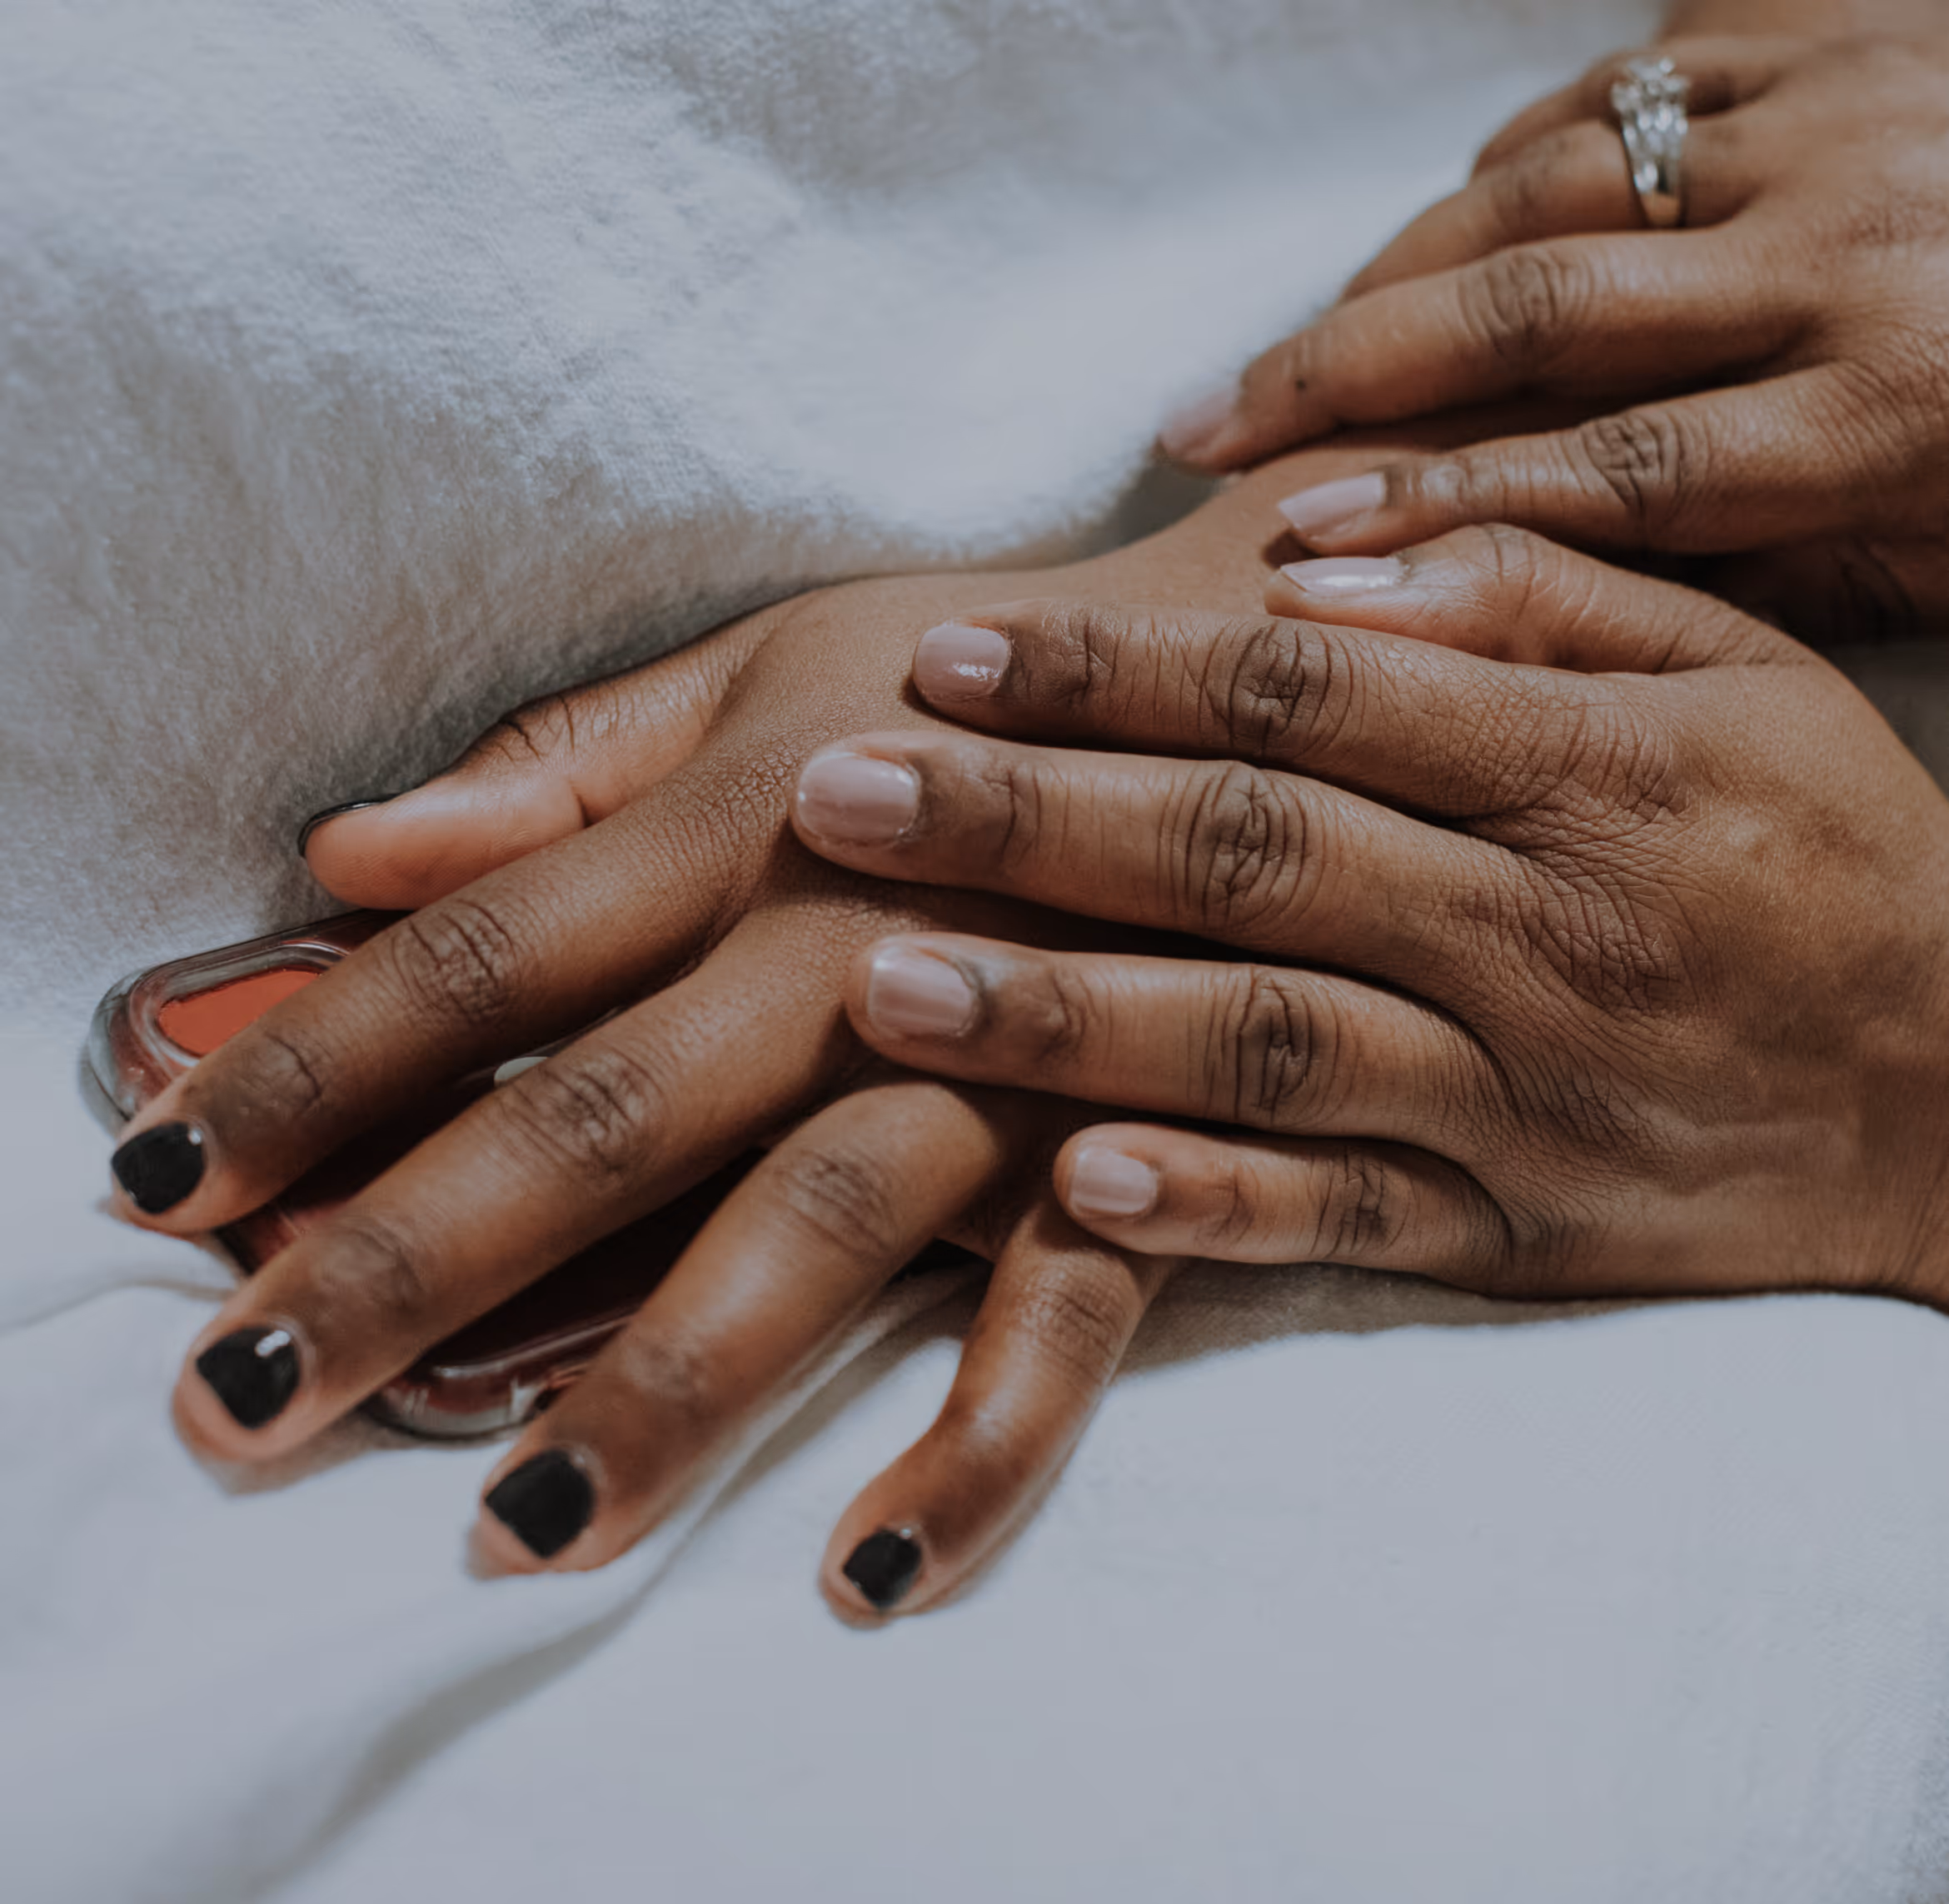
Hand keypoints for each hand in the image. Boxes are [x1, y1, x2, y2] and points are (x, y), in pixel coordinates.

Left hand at [106, 445, 1360, 1613]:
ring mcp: (1002, 1062)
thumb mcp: (778, 660)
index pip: (479, 954)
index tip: (151, 1183)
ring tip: (524, 1528)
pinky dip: (980, 1443)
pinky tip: (872, 1572)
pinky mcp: (1137, 1150)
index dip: (309, 1071)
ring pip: (811, 1236)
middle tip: (242, 1407)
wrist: (1271, 669)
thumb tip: (348, 845)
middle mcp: (850, 952)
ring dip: (664, 1383)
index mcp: (744, 821)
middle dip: (412, 1260)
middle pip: (600, 1117)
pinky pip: (1066, 1322)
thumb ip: (567, 762)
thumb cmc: (996, 667)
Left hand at [787, 530, 1948, 1304]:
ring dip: (1067, 1021)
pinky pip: (1345, 1226)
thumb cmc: (1826, 849)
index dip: (1115, 672)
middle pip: (1246, 861)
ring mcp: (1520, 1096)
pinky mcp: (1513, 1233)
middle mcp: (1540, 929)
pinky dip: (1211, 1212)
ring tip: (885, 987)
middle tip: (836, 799)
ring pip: (1265, 1049)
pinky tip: (1067, 1188)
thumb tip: (1318, 554)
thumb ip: (1535, 588)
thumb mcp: (1736, 670)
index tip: (945, 652)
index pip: (1306, 697)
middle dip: (1029, 827)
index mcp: (1586, 766)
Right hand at [1158, 31, 1948, 636]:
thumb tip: (1580, 598)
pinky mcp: (1830, 25)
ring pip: (1552, 183)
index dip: (1446, 513)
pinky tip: (1434, 221)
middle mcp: (1847, 246)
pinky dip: (1512, 151)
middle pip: (1542, 309)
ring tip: (1283, 347)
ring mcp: (1832, 118)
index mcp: (1897, 404)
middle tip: (1205, 431)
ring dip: (1394, 265)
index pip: (1620, 472)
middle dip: (1350, 373)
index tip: (1301, 554)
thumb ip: (1784, 577)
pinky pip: (1623, 79)